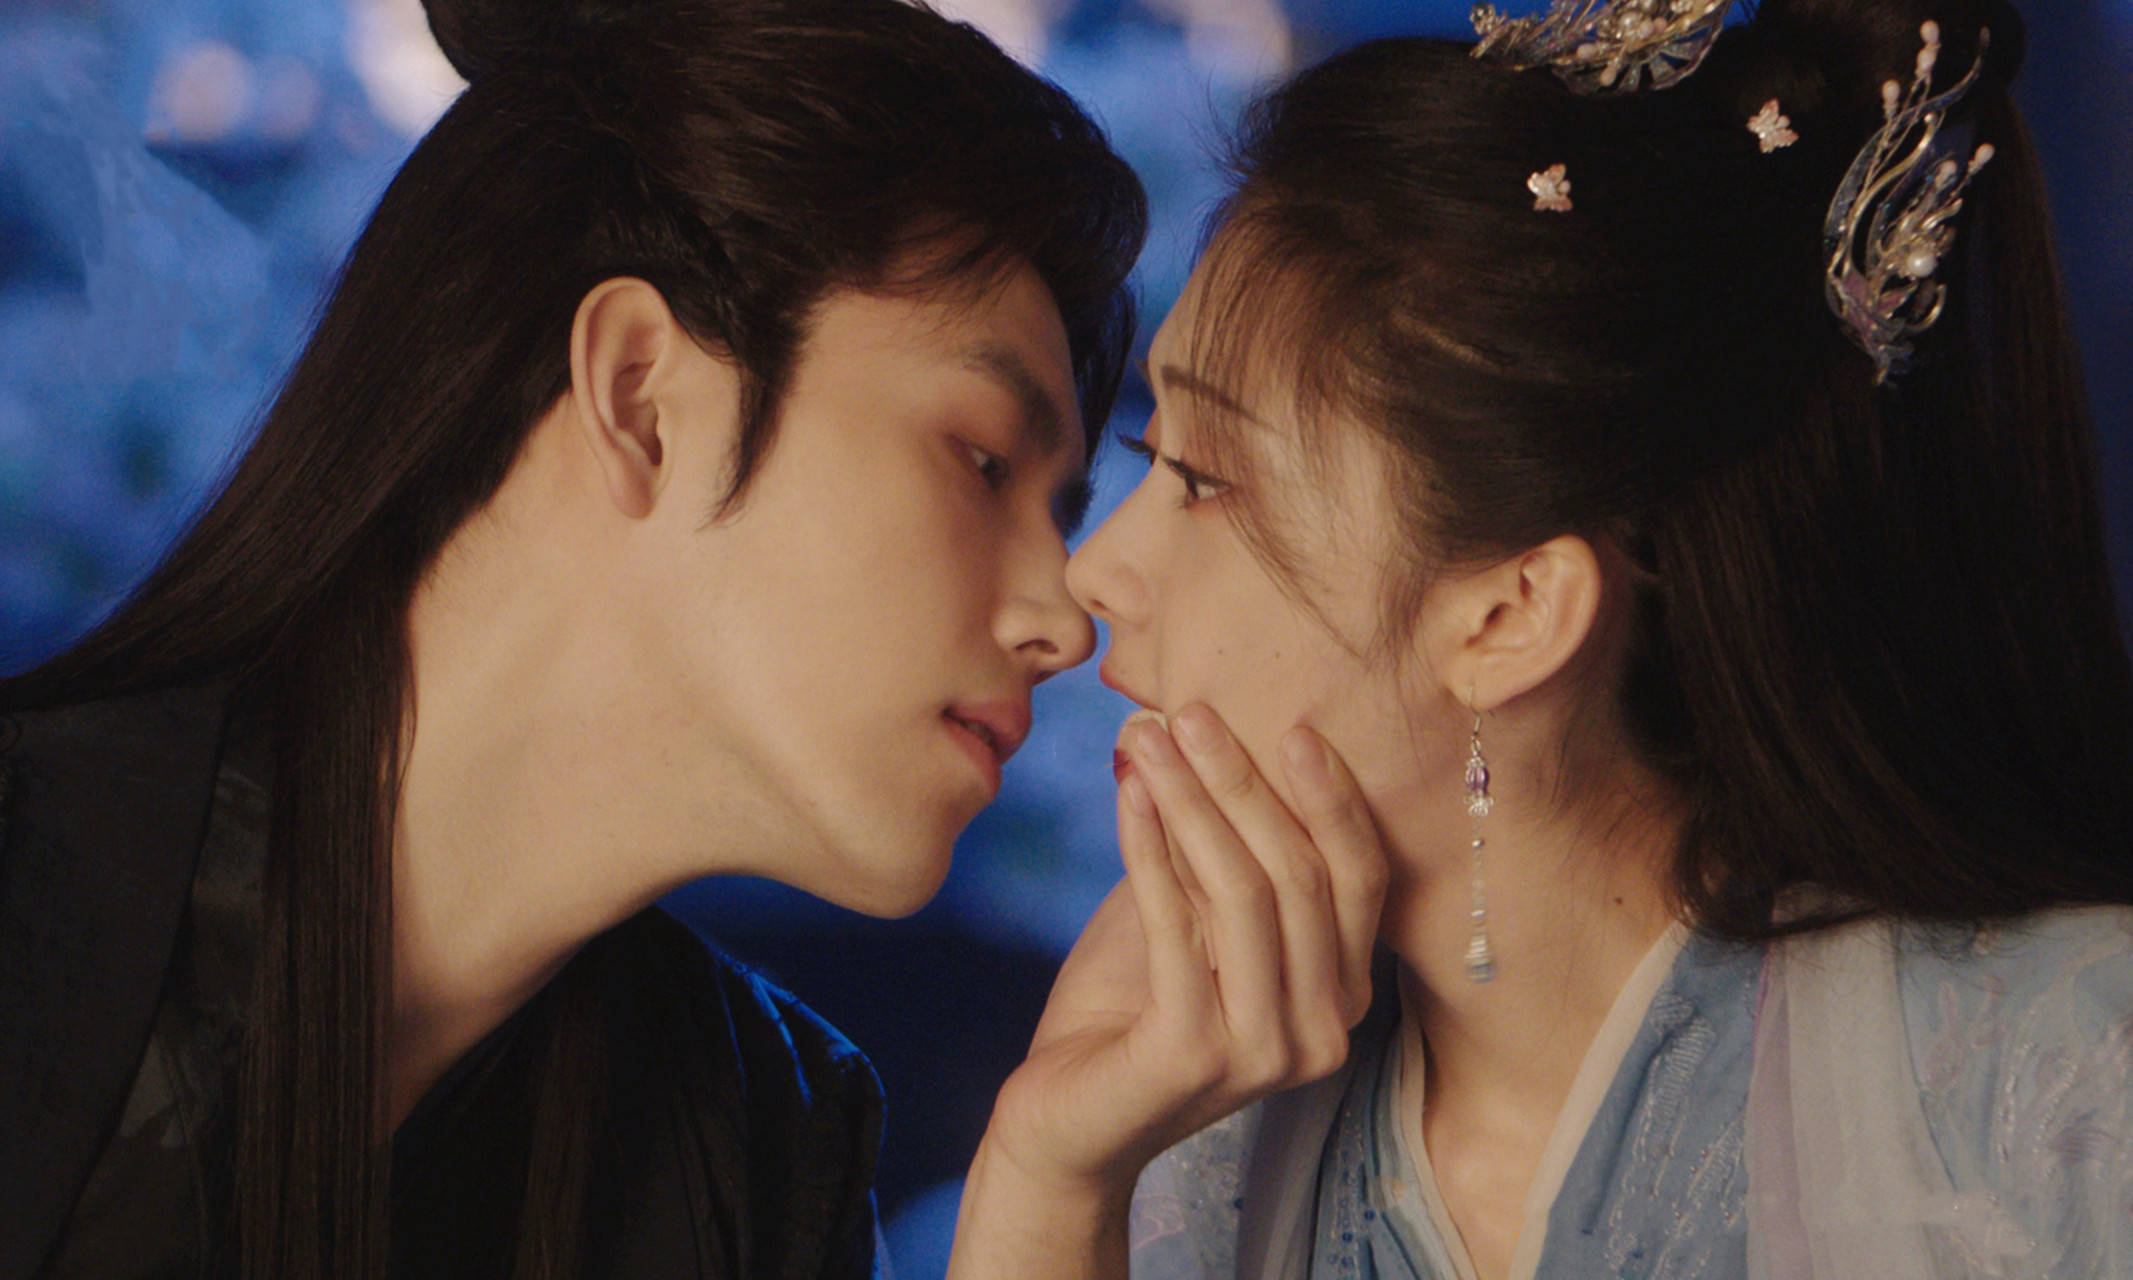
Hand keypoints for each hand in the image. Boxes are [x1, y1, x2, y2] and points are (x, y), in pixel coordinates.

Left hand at [976, 703, 1388, 1200]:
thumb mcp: (1190, 916)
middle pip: (1300, 875)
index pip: (1361, 880)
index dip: (1332, 800)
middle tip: (1191, 712)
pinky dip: (1150, 850)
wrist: (1065, 1122)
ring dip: (1192, 802)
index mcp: (1342, 994)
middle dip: (1244, 781)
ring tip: (1147, 739)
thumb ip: (1217, 851)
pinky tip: (1127, 798)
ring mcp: (1265, 1051)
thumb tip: (1206, 738)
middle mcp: (1323, 1030)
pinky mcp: (1194, 1056)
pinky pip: (1176, 926)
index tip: (1292, 725)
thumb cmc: (1130, 1008)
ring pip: (1245, 893)